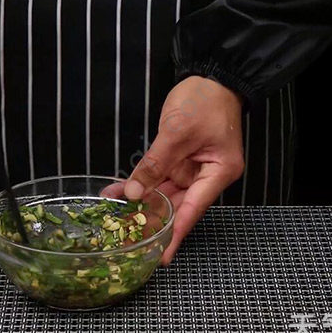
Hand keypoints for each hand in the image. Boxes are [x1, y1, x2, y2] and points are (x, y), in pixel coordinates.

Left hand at [124, 76, 243, 265]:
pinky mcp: (178, 160)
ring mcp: (191, 169)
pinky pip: (156, 177)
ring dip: (139, 204)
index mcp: (218, 173)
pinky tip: (116, 193)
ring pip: (163, 194)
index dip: (175, 234)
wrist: (211, 75)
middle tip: (127, 241)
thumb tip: (133, 194)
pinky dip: (139, 184)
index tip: (162, 256)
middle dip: (152, 222)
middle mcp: (205, 176)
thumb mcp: (177, 132)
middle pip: (177, 206)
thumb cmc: (206, 100)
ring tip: (113, 219)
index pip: (193, 210)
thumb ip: (154, 164)